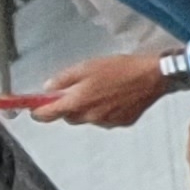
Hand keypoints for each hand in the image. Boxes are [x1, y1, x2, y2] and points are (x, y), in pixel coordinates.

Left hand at [35, 51, 172, 127]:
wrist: (154, 76)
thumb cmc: (121, 69)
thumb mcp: (87, 66)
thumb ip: (64, 79)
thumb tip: (49, 87)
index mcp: (78, 102)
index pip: (47, 115)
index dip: (38, 112)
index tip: (35, 109)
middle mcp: (90, 116)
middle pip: (69, 117)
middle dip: (70, 106)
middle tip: (80, 90)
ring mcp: (107, 122)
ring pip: (89, 118)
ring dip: (90, 108)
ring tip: (105, 90)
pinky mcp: (122, 122)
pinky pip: (106, 119)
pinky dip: (107, 111)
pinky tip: (117, 97)